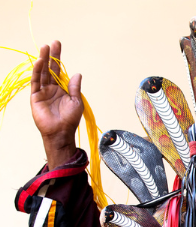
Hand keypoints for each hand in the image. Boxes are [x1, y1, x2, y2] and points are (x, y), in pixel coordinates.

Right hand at [30, 41, 82, 169]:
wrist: (61, 132)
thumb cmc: (70, 119)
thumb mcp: (76, 101)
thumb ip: (74, 87)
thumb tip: (77, 73)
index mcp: (62, 88)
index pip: (59, 70)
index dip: (58, 58)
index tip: (58, 45)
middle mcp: (51, 88)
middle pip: (50, 69)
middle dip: (51, 56)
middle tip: (52, 43)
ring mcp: (43, 91)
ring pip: (42, 73)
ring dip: (43, 60)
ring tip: (44, 48)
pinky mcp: (35, 96)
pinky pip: (36, 82)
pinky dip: (37, 71)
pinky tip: (39, 62)